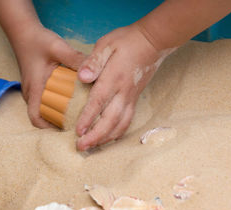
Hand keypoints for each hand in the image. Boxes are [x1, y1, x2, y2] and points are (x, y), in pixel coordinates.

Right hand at [11, 23, 84, 127]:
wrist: (23, 32)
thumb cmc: (37, 40)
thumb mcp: (58, 47)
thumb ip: (75, 59)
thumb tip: (93, 71)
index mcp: (34, 88)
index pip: (36, 117)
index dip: (49, 128)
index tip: (67, 130)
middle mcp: (31, 93)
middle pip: (42, 117)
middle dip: (58, 124)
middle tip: (78, 125)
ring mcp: (32, 90)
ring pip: (43, 110)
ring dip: (57, 114)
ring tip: (77, 116)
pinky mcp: (36, 86)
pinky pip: (44, 102)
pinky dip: (55, 105)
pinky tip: (71, 102)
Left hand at [75, 24, 172, 150]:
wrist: (152, 42)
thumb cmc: (126, 41)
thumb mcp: (106, 44)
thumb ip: (94, 61)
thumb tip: (82, 77)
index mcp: (113, 78)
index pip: (98, 102)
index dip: (88, 118)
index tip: (78, 132)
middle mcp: (123, 92)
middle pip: (110, 120)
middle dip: (95, 136)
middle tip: (81, 147)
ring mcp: (131, 98)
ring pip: (120, 125)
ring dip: (106, 138)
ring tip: (92, 147)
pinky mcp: (134, 99)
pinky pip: (127, 121)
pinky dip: (118, 133)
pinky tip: (108, 138)